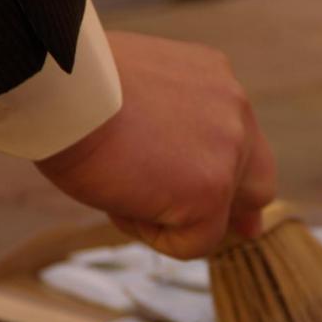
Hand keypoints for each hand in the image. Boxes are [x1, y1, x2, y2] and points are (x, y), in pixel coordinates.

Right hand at [36, 31, 275, 258]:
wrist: (62, 88)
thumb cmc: (74, 87)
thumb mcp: (134, 91)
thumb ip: (165, 120)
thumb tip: (163, 162)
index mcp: (213, 79)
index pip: (240, 137)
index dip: (232, 171)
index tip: (228, 197)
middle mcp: (233, 109)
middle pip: (258, 179)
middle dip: (242, 209)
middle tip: (242, 231)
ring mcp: (229, 151)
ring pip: (217, 215)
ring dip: (170, 215)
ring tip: (121, 185)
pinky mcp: (211, 191)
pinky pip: (194, 241)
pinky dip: (153, 235)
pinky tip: (121, 201)